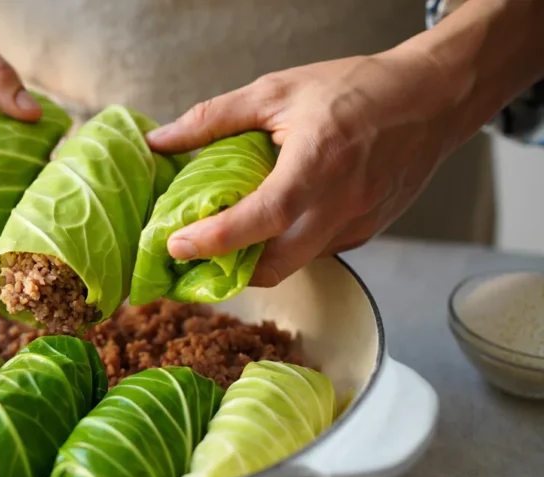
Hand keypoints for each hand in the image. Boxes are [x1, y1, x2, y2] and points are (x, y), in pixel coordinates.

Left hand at [146, 47, 460, 286]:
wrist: (433, 97)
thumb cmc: (355, 88)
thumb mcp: (276, 91)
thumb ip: (213, 119)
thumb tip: (160, 140)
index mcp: (319, 163)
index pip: (264, 217)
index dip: (217, 238)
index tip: (177, 245)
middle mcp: (342, 203)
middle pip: (277, 265)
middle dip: (228, 272)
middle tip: (191, 258)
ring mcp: (359, 224)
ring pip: (295, 264)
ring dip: (255, 262)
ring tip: (221, 242)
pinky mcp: (368, 232)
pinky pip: (316, 252)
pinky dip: (286, 246)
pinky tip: (268, 225)